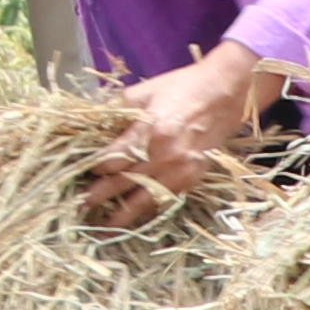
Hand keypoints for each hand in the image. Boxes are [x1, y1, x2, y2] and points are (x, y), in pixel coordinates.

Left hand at [98, 45, 282, 198]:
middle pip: (126, 181)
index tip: (86, 172)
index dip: (98, 168)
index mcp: (151, 130)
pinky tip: (138, 216)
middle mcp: (165, 154)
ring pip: (147, 198)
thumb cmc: (184, 85)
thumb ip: (118, 108)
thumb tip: (92, 120)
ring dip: (125, 213)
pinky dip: (152, 208)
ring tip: (107, 224)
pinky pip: (168, 198)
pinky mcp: (194, 176)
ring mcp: (181, 168)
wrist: (227, 89)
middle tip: (82, 207)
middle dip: (102, 196)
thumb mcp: (146, 90)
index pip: (116, 157)